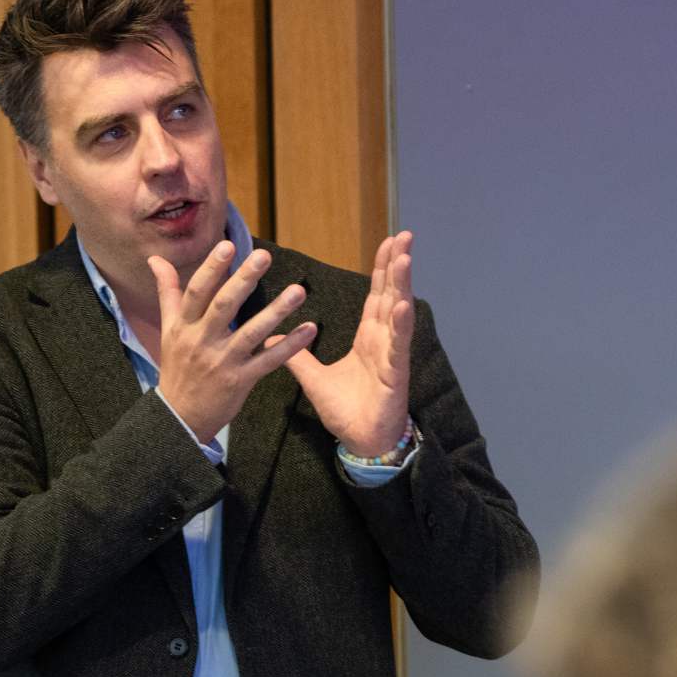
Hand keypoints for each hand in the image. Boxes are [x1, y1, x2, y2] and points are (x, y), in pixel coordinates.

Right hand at [148, 241, 316, 443]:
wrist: (179, 416)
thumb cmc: (177, 367)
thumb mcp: (168, 329)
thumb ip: (168, 292)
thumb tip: (156, 259)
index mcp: (184, 326)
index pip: (196, 292)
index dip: (211, 269)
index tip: (226, 245)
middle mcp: (202, 341)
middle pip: (223, 306)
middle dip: (243, 280)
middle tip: (264, 256)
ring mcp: (222, 362)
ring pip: (252, 332)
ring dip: (276, 311)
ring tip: (298, 291)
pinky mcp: (240, 380)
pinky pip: (269, 360)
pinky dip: (289, 346)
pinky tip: (309, 330)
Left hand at [284, 231, 415, 456]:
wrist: (361, 441)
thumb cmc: (346, 412)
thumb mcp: (314, 379)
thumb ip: (296, 357)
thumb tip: (272, 338)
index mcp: (370, 338)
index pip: (376, 295)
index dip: (382, 269)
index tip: (387, 243)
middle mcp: (384, 340)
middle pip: (392, 294)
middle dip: (397, 265)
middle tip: (403, 235)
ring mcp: (392, 355)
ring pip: (399, 313)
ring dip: (402, 285)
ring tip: (404, 258)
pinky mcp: (395, 373)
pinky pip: (398, 345)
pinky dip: (401, 324)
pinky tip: (403, 303)